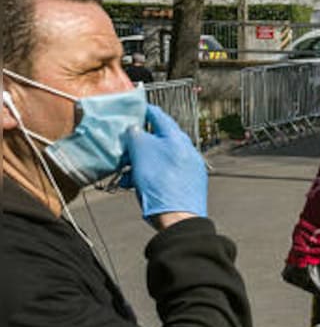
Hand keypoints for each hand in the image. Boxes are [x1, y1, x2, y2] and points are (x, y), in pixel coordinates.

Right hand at [122, 105, 206, 226]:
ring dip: (141, 160)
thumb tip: (135, 129)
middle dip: (139, 142)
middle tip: (125, 145)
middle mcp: (187, 150)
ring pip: (159, 156)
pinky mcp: (186, 182)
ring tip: (127, 171)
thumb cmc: (160, 184)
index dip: (143, 111)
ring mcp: (188, 167)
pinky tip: (136, 183)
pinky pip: (164, 171)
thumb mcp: (141, 153)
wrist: (178, 217)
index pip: (159, 116)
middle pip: (159, 138)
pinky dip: (150, 173)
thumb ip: (136, 135)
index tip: (133, 109)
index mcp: (177, 138)